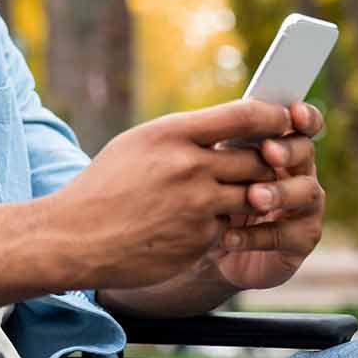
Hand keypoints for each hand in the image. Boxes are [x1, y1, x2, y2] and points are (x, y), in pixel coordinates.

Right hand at [46, 99, 293, 291]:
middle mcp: (189, 167)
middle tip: (267, 163)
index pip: (245, 116)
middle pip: (258, 159)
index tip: (283, 119)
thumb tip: (230, 127)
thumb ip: (185, 135)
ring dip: (249, 195)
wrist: (74, 238)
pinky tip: (192, 225)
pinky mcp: (200, 241)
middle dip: (266, 162)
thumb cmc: (104, 187)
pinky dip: (220, 225)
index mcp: (172, 134)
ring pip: (252, 195)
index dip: (273, 117)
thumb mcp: (138, 144)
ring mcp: (197, 207)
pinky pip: (229, 227)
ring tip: (227, 193)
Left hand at [211, 102, 325, 290]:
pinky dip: (257, 236)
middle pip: (306, 152)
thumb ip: (224, 147)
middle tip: (268, 152)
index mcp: (281, 147)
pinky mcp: (301, 241)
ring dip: (279, 192)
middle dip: (289, 150)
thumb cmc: (211, 198)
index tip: (294, 112)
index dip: (305, 117)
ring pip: (306, 192)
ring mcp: (305, 208)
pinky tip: (228, 237)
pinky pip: (289, 236)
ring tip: (253, 197)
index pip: (303, 124)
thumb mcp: (212, 168)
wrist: (206, 248)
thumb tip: (221, 124)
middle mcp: (299, 173)